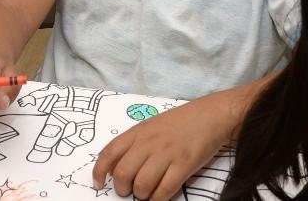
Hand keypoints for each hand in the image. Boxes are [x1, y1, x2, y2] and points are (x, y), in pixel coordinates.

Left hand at [92, 97, 231, 200]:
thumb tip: (115, 167)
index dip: (99, 171)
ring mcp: (166, 154)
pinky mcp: (184, 165)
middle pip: (123, 173)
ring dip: (142, 195)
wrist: (209, 115)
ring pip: (142, 184)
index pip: (109, 153)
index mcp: (136, 132)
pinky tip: (160, 196)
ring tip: (146, 193)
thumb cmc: (178, 122)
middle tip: (128, 191)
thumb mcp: (149, 127)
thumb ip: (133, 144)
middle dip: (122, 188)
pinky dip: (159, 198)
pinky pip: (165, 189)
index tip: (98, 183)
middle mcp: (148, 143)